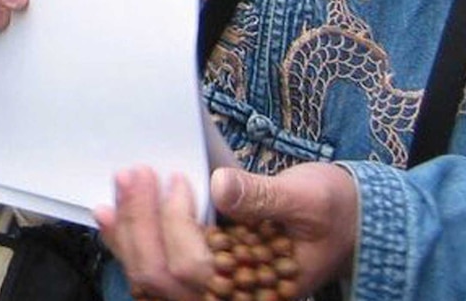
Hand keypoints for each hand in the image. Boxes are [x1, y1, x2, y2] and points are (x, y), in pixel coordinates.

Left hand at [95, 161, 357, 299]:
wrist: (348, 225)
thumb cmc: (332, 213)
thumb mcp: (309, 198)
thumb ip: (263, 196)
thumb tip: (221, 185)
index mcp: (256, 290)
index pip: (196, 271)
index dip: (177, 225)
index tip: (177, 180)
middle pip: (162, 282)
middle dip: (141, 226)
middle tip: (132, 176)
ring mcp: (213, 296)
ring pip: (152, 284)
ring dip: (129, 235)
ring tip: (117, 192)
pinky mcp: (203, 281)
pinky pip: (158, 275)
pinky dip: (133, 245)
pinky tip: (116, 217)